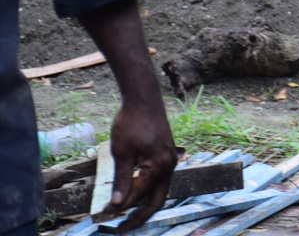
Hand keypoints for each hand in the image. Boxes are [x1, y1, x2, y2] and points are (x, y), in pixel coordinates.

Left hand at [97, 101, 177, 231]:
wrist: (144, 99)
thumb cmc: (131, 122)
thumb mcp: (122, 152)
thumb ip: (121, 179)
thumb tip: (116, 204)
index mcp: (159, 165)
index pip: (139, 195)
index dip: (121, 207)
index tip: (103, 214)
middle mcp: (170, 165)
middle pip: (157, 200)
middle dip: (139, 216)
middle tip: (122, 228)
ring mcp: (170, 161)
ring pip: (159, 192)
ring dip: (144, 205)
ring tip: (126, 216)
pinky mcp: (166, 156)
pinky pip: (159, 181)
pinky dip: (147, 192)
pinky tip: (135, 194)